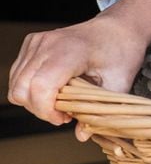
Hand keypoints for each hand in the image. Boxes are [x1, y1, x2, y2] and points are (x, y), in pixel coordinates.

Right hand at [7, 0, 150, 134]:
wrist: (119, 27)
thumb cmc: (122, 53)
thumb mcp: (120, 83)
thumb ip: (100, 110)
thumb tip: (82, 136)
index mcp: (71, 51)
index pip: (41, 86)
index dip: (47, 110)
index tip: (64, 119)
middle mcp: (48, 44)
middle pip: (22, 88)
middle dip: (39, 110)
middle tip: (64, 114)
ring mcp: (37, 42)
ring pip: (15, 84)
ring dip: (33, 101)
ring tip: (60, 102)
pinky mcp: (31, 43)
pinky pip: (17, 74)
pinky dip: (30, 89)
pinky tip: (54, 89)